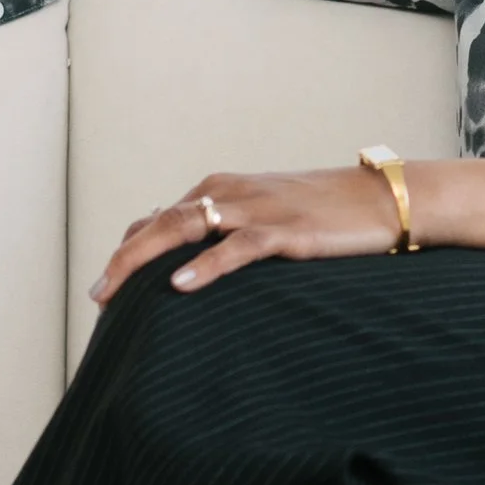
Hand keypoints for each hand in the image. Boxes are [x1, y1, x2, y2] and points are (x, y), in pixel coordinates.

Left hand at [91, 153, 484, 298]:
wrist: (388, 199)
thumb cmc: (331, 212)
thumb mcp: (272, 215)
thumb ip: (234, 231)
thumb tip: (198, 265)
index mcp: (224, 187)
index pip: (159, 215)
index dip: (127, 247)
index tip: (105, 282)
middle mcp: (231, 191)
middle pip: (160, 221)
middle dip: (122, 258)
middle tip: (96, 296)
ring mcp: (258, 209)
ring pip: (184, 228)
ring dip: (143, 261)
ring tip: (115, 293)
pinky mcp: (287, 230)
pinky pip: (237, 248)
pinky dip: (205, 266)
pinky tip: (180, 288)